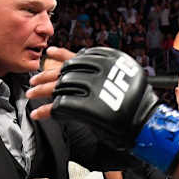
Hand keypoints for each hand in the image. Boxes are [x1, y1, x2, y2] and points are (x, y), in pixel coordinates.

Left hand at [30, 47, 178, 172]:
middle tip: (34, 79)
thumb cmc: (138, 106)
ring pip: (59, 86)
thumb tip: (88, 67)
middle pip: (65, 70)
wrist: (146, 125)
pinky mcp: (86, 107)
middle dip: (46, 75)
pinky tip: (38, 113)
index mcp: (110, 61)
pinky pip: (60, 106)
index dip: (62, 54)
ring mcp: (92, 88)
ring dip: (41, 91)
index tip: (50, 53)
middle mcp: (100, 71)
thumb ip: (107, 72)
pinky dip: (46, 110)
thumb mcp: (125, 79)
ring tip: (31, 94)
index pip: (79, 55)